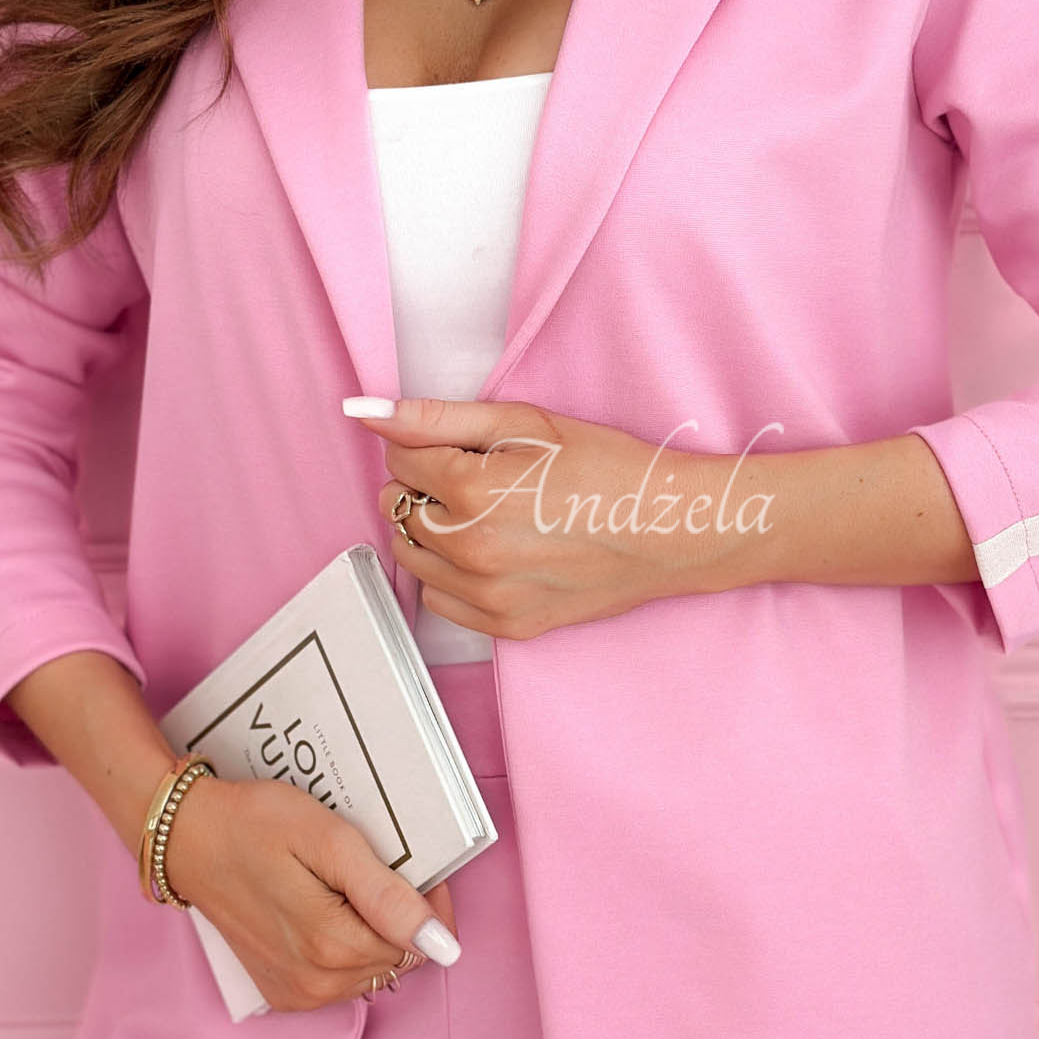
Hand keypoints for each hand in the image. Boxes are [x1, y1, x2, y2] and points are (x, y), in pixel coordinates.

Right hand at [160, 773, 458, 1013]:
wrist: (189, 839)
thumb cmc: (256, 826)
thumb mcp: (329, 841)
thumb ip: (387, 896)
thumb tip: (443, 945)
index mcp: (333, 946)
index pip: (421, 941)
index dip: (425, 901)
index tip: (409, 866)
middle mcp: (318, 983)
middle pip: (397, 956)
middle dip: (396, 915)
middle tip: (364, 867)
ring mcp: (297, 993)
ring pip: (372, 969)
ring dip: (369, 931)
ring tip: (336, 886)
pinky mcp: (283, 992)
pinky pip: (341, 978)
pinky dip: (343, 947)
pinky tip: (318, 909)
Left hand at [358, 396, 773, 639]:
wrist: (670, 530)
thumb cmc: (609, 469)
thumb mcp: (527, 423)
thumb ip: (438, 417)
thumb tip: (368, 412)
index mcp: (472, 491)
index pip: (400, 458)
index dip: (430, 443)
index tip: (470, 446)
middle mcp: (471, 551)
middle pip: (400, 506)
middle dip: (427, 485)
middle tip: (487, 478)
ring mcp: (488, 595)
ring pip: (413, 554)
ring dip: (434, 530)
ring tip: (490, 514)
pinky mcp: (507, 626)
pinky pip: (440, 599)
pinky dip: (453, 574)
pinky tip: (496, 552)